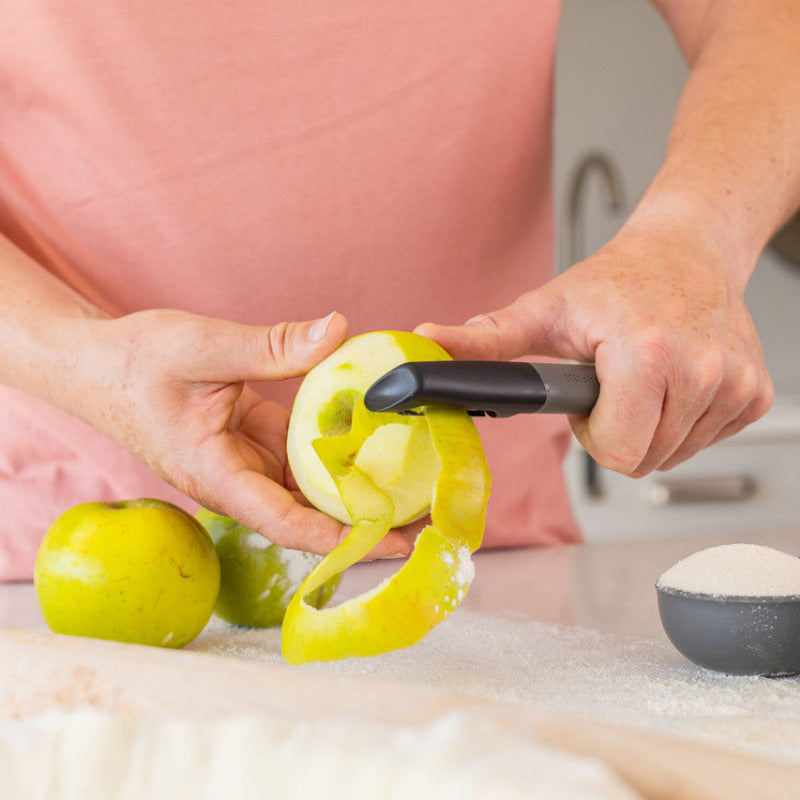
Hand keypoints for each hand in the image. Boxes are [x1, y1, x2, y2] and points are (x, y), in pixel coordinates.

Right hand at [73, 309, 411, 557]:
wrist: (100, 364)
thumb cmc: (135, 363)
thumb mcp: (203, 347)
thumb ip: (272, 345)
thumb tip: (337, 332)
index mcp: (215, 475)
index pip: (284, 521)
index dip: (338, 536)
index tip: (389, 538)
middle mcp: (236, 480)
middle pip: (308, 516)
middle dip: (362, 523)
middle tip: (423, 519)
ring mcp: (247, 463)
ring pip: (310, 489)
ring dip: (356, 492)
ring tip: (412, 488)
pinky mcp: (256, 442)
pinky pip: (304, 456)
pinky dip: (337, 453)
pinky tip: (376, 444)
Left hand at [416, 218, 773, 475]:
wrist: (687, 247)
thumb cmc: (615, 280)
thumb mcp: (543, 309)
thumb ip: (485, 339)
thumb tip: (425, 343)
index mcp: (644, 352)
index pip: (617, 453)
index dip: (593, 434)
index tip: (590, 398)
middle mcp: (700, 369)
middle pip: (642, 460)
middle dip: (617, 432)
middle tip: (613, 383)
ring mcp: (734, 382)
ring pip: (675, 455)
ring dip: (650, 426)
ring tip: (642, 376)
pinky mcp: (755, 393)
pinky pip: (707, 440)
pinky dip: (684, 420)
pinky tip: (676, 378)